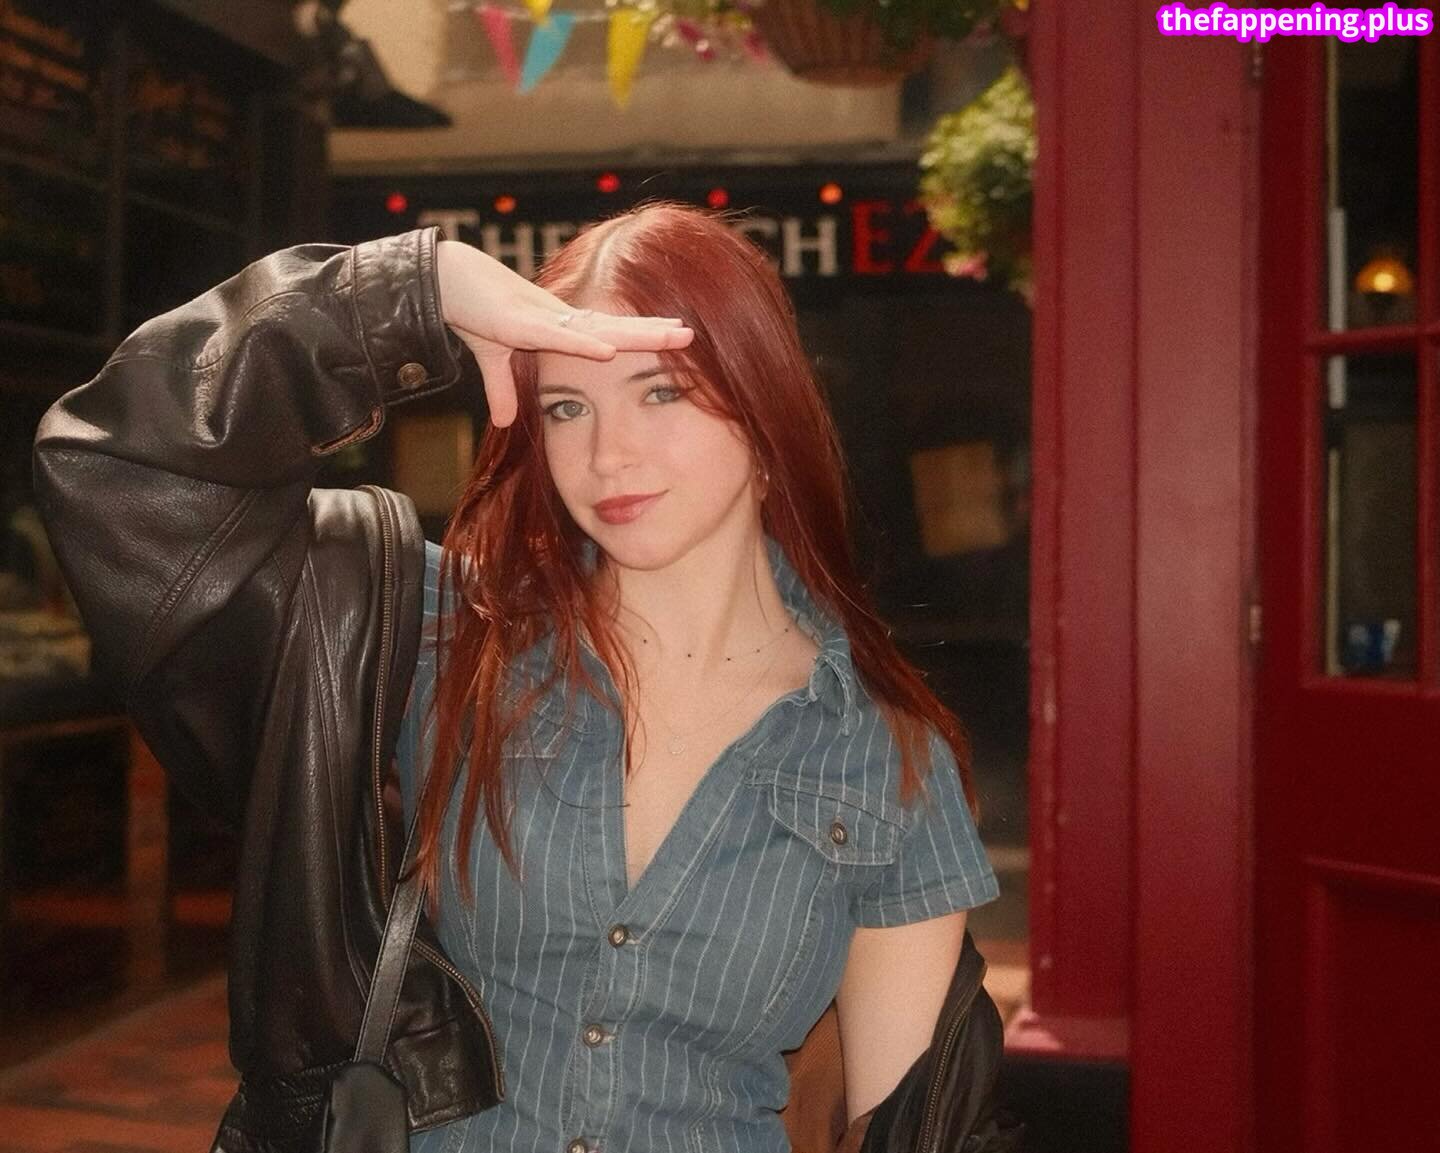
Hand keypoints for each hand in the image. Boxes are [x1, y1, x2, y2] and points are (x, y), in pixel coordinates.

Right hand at [436, 239, 693, 426]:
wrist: (437, 280)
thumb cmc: (469, 309)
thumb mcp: (491, 358)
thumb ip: (501, 389)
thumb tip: (504, 420)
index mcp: (557, 326)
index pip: (611, 333)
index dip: (642, 336)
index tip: (677, 338)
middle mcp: (558, 319)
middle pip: (616, 329)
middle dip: (654, 333)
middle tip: (693, 335)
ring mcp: (541, 319)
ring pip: (598, 329)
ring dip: (634, 335)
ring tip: (672, 336)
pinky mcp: (517, 323)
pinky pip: (556, 337)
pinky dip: (582, 345)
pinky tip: (609, 351)